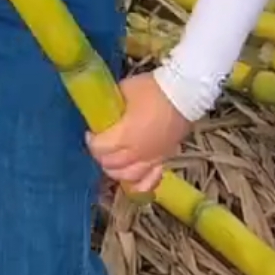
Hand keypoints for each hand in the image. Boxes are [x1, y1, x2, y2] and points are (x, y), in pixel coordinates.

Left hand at [86, 73, 190, 193]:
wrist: (183, 93)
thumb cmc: (152, 90)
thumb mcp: (124, 90)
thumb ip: (111, 105)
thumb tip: (102, 110)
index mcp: (126, 135)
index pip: (100, 149)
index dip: (92, 141)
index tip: (91, 132)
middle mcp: (138, 152)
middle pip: (111, 164)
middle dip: (101, 155)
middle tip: (99, 144)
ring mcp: (153, 158)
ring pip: (128, 177)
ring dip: (115, 170)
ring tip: (111, 159)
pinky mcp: (165, 159)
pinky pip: (150, 181)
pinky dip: (138, 184)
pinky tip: (131, 181)